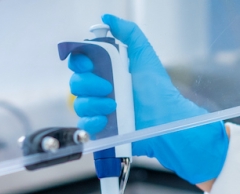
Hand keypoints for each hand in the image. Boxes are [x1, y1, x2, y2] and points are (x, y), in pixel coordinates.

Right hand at [69, 14, 229, 184]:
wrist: (164, 117)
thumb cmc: (156, 87)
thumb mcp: (143, 53)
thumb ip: (127, 32)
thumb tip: (107, 18)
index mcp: (106, 70)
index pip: (79, 62)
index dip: (79, 61)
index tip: (90, 64)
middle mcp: (99, 89)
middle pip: (76, 82)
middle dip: (89, 84)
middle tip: (109, 87)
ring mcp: (98, 109)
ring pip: (79, 103)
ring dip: (94, 103)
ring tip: (114, 105)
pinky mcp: (100, 129)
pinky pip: (84, 125)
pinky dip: (93, 122)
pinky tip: (107, 119)